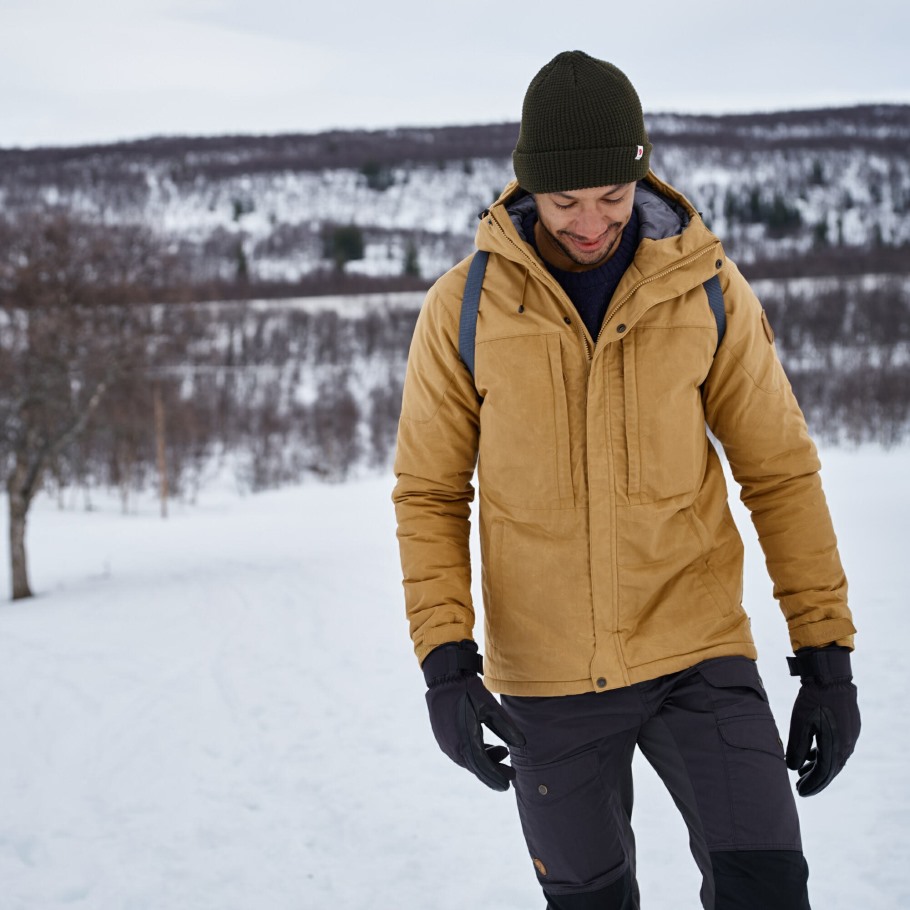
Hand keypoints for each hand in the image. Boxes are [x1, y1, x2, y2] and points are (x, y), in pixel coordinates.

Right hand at [423, 640, 525, 790]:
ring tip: (502, 753)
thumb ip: (506, 727)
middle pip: (476, 767)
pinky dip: (475, 753)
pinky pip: (460, 752)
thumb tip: (521, 744)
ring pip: (468, 760)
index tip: (508, 785)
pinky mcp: (443, 737)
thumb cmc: (467, 690)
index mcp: (465, 742)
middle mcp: (453, 747)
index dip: (496, 777)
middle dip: (493, 772)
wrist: (443, 678)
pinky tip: (486, 747)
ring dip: (485, 760)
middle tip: (511, 774)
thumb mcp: (490, 707)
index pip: (483, 768)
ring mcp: (446, 743)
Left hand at [785, 646, 859, 796]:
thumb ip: (798, 747)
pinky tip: (812, 755)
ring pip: (834, 758)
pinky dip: (824, 754)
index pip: (824, 774)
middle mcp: (847, 745)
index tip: (800, 792)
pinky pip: (837, 747)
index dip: (812, 784)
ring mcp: (850, 736)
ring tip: (802, 771)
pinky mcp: (849, 727)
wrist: (831, 676)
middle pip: (830, 769)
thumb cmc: (814, 699)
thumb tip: (793, 768)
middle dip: (815, 779)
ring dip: (819, 766)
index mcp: (836, 746)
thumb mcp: (801, 723)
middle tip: (800, 787)